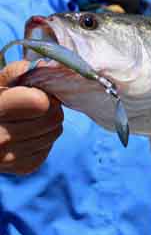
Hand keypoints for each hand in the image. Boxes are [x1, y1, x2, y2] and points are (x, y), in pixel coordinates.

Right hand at [0, 60, 62, 174]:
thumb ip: (17, 73)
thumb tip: (43, 67)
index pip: (40, 103)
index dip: (43, 95)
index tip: (36, 93)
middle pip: (54, 118)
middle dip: (51, 108)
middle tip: (39, 105)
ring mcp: (11, 158)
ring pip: (56, 132)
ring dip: (50, 123)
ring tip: (32, 119)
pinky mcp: (25, 168)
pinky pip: (50, 146)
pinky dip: (44, 138)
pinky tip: (29, 134)